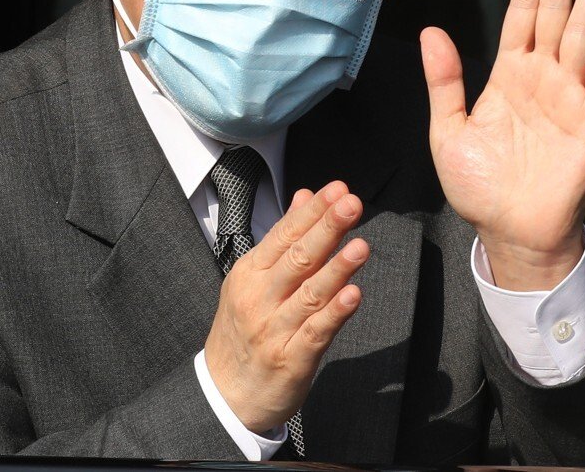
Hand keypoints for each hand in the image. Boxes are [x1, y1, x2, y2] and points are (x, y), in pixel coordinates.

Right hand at [203, 181, 368, 432]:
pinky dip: (335, 313)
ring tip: (360, 246)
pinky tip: (353, 296)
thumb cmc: (243, 332)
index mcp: (250, 274)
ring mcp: (274, 329)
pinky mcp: (291, 360)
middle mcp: (260, 298)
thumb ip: (282, 240)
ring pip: (309, 294)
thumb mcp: (252, 280)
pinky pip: (315, 332)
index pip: (284, 235)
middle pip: (297, 258)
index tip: (337, 190)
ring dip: (337, 269)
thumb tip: (303, 197)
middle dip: (326, 228)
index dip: (312, 212)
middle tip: (351, 204)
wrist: (224, 393)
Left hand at [419, 0, 584, 290]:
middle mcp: (540, 77)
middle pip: (552, 10)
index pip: (519, 13)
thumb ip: (444, 81)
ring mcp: (569, 94)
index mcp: (506, 76)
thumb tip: (431, 31)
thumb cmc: (478, 187)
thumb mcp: (447, 131)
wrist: (511, 232)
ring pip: (579, 30)